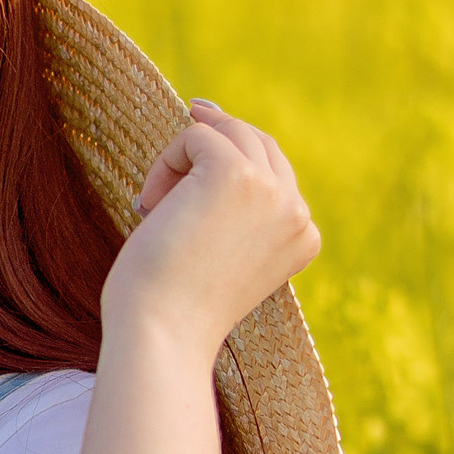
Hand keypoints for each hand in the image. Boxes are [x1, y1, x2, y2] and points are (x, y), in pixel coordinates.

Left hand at [101, 101, 319, 361]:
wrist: (162, 333)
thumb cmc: (175, 303)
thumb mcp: (220, 251)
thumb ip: (231, 207)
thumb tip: (207, 120)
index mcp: (305, 237)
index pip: (276, 173)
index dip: (228, 166)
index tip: (185, 191)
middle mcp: (298, 212)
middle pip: (258, 142)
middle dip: (211, 144)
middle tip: (177, 149)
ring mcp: (271, 190)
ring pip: (229, 132)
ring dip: (182, 159)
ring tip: (152, 204)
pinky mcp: (236, 173)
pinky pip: (197, 136)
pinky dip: (165, 163)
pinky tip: (148, 207)